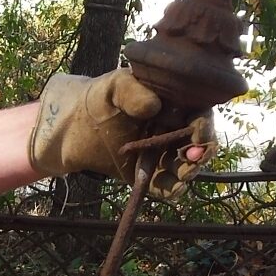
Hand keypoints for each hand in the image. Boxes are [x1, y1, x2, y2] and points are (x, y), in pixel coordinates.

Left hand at [30, 68, 215, 198]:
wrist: (72, 128)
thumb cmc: (97, 100)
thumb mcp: (113, 86)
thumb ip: (132, 90)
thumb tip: (154, 107)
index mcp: (174, 105)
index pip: (200, 114)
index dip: (204, 125)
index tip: (196, 133)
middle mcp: (174, 130)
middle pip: (199, 144)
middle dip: (200, 152)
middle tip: (191, 156)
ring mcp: (162, 154)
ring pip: (186, 166)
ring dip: (188, 171)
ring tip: (181, 173)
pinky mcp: (148, 174)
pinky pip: (167, 186)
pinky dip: (172, 189)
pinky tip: (173, 187)